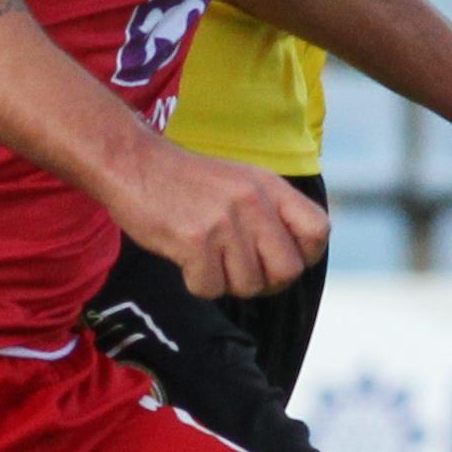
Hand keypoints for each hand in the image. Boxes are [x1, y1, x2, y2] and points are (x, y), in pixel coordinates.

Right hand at [113, 142, 331, 303]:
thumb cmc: (185, 181)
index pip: (318, 231)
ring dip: (227, 282)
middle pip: (288, 270)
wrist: (133, 163)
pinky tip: (185, 259)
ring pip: (249, 285)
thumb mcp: (240, 181)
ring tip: (206, 257)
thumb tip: (292, 262)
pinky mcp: (195, 241)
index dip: (304, 255)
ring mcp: (225, 221)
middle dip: (266, 282)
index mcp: (270, 186)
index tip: (277, 257)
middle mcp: (253, 202)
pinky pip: (211, 288)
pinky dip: (197, 283)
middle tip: (239, 271)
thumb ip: (270, 212)